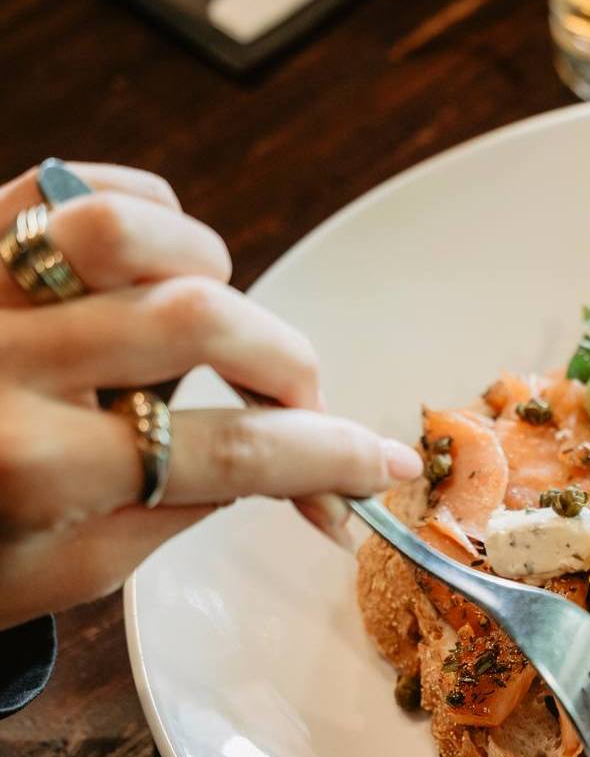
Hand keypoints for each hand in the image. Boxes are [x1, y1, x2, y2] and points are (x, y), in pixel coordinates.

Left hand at [0, 162, 422, 628]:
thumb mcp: (63, 570)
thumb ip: (173, 510)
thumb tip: (284, 463)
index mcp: (31, 470)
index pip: (225, 452)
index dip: (327, 458)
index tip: (384, 466)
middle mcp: (0, 365)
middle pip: (203, 321)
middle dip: (287, 368)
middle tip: (299, 411)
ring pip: (135, 230)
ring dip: (210, 276)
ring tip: (211, 330)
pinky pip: (74, 186)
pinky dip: (145, 216)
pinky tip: (156, 269)